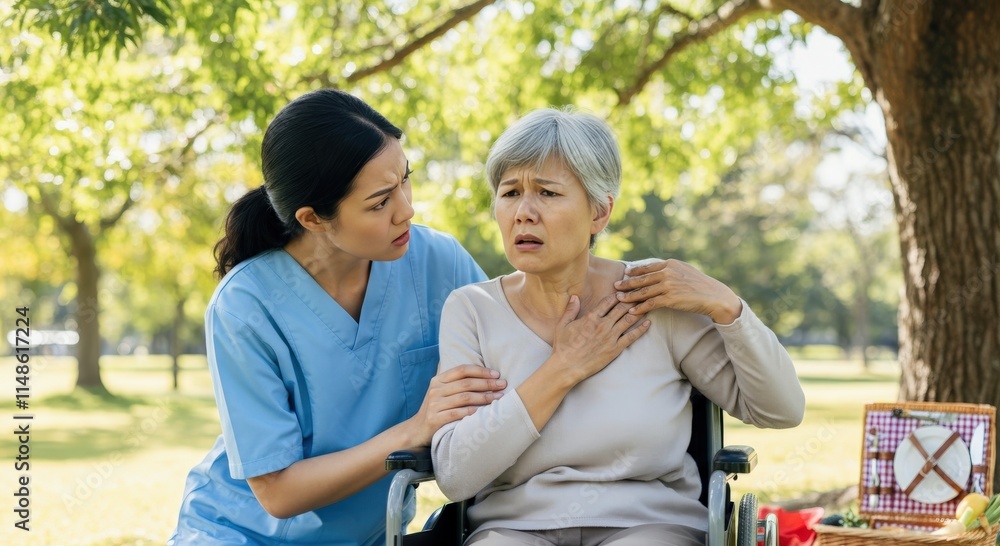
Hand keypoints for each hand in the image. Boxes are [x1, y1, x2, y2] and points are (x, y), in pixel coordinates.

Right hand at [405, 365, 506, 447]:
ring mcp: (434, 404)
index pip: (462, 369)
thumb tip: (483, 372)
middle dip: (487, 383)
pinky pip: (457, 414)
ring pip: (464, 398)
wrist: (417, 430)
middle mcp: (435, 389)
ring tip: (499, 398)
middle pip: (466, 383)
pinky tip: (484, 412)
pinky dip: (472, 412)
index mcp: (438, 379)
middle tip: (502, 385)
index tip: (496, 374)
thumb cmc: (436, 409)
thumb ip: (456, 381)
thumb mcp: (441, 391)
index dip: (480, 371)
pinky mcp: (435, 419)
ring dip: (484, 397)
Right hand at [549, 294, 650, 384]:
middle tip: (640, 293)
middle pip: (621, 307)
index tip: (625, 290)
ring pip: (629, 319)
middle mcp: (603, 325)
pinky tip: (648, 323)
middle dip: (632, 299)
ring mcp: (610, 337)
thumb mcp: (563, 325)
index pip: (608, 301)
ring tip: (647, 303)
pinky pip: (631, 337)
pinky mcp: (615, 349)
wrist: (567, 366)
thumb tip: (575, 296)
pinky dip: (641, 329)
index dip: (618, 294)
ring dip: (639, 310)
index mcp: (591, 317)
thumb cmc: (563, 346)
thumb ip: (571, 309)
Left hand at [614, 259, 742, 323]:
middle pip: (642, 279)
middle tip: (615, 286)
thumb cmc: (700, 285)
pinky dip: (639, 308)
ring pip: (643, 292)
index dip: (635, 271)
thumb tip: (660, 269)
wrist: (714, 296)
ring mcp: (668, 285)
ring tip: (619, 299)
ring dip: (629, 296)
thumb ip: (672, 269)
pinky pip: (650, 304)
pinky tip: (631, 312)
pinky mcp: (670, 299)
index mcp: (670, 264)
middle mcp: (667, 272)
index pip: (648, 267)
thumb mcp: (685, 270)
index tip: (625, 273)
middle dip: (627, 283)